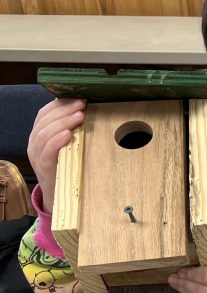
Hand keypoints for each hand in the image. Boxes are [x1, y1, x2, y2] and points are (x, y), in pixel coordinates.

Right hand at [26, 98, 85, 214]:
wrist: (58, 195)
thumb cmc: (66, 167)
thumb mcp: (67, 146)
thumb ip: (71, 131)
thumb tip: (85, 111)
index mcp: (39, 135)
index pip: (44, 113)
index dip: (59, 104)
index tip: (77, 97)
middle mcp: (34, 143)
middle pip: (45, 121)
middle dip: (64, 110)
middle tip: (82, 104)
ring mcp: (37, 155)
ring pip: (45, 133)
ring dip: (64, 122)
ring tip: (79, 116)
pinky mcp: (44, 167)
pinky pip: (47, 151)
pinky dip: (57, 141)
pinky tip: (68, 134)